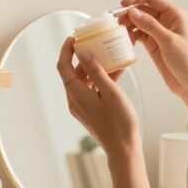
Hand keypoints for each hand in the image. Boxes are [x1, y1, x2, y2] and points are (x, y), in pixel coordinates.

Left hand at [57, 36, 139, 155]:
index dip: (66, 50)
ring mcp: (81, 107)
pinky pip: (91, 90)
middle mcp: (74, 100)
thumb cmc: (119, 122)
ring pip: (84, 81)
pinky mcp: (90, 111)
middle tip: (94, 43)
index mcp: (76, 93)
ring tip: (108, 55)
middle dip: (82, 57)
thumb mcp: (110, 92)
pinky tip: (116, 72)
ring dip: (94, 68)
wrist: (123, 149)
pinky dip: (99, 80)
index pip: (63, 66)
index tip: (74, 38)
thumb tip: (83, 53)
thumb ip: (96, 71)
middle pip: (73, 72)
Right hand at [119, 0, 187, 123]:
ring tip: (118, 32)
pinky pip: (138, 34)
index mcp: (174, 14)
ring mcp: (158, 32)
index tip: (122, 4)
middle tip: (116, 21)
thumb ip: (150, 25)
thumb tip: (133, 12)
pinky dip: (130, 35)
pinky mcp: (152, 43)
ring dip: (128, 24)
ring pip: (138, 21)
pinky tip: (126, 40)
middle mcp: (165, 20)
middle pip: (142, 9)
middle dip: (129, 13)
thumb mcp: (168, 41)